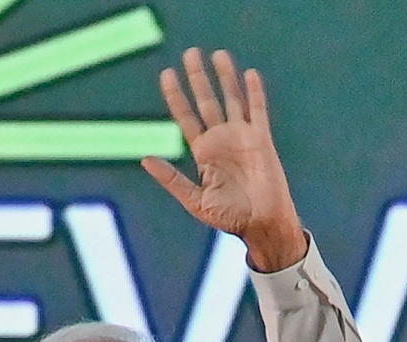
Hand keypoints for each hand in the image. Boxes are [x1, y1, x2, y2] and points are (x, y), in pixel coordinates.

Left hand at [142, 48, 307, 271]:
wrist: (260, 224)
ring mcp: (242, 137)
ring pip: (232, 99)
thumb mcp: (193, 199)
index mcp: (202, 153)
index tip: (166, 75)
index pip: (185, 117)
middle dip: (198, 78)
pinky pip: (257, 111)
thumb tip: (145, 159)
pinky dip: (254, 93)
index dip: (175, 96)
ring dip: (225, 77)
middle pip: (207, 101)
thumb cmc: (227, 217)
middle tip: (190, 53)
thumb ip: (171, 179)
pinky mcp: (262, 140)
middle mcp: (220, 140)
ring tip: (218, 54)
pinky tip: (249, 74)